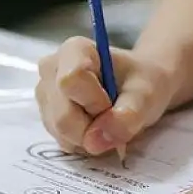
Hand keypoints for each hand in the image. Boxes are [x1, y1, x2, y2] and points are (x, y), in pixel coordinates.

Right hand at [35, 36, 175, 154]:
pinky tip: (98, 127)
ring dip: (90, 137)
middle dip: (94, 128)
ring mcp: (45, 94)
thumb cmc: (144, 82)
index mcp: (73, 50)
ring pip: (61, 133)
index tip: (114, 104)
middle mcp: (51, 70)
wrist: (139, 87)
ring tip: (109, 120)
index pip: (70, 82)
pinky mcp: (47, 116)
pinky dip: (85, 142)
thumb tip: (95, 141)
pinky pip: (63, 141)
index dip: (94, 103)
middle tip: (116, 118)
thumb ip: (127, 116)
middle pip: (62, 116)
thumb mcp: (147, 95)